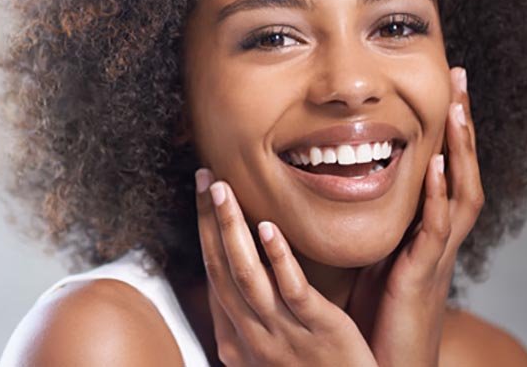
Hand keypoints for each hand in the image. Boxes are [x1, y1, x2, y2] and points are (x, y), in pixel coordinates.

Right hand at [195, 168, 377, 366]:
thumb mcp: (271, 350)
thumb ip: (255, 313)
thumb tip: (248, 265)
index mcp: (237, 338)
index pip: (213, 274)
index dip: (205, 230)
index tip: (204, 192)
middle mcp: (253, 335)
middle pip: (221, 269)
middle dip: (210, 220)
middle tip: (206, 177)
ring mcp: (284, 334)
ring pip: (246, 277)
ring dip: (231, 229)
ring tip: (224, 189)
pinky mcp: (321, 331)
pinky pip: (294, 292)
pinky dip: (278, 259)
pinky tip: (268, 229)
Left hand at [347, 66, 484, 366]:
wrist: (385, 360)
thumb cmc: (375, 312)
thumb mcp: (371, 253)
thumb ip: (368, 220)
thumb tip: (336, 179)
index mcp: (421, 228)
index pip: (440, 167)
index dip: (443, 128)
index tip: (441, 85)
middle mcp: (435, 236)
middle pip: (460, 170)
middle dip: (461, 125)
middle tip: (460, 77)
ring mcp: (434, 254)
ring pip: (460, 194)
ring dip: (461, 151)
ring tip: (458, 110)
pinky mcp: (423, 275)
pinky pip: (438, 231)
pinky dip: (441, 198)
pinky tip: (440, 168)